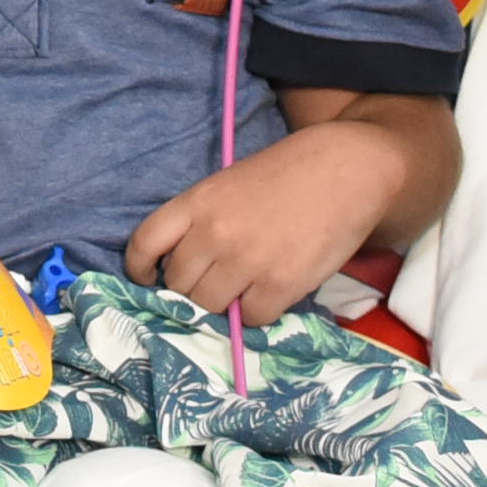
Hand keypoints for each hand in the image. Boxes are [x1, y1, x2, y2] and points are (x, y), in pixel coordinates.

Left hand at [124, 122, 419, 327]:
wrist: (347, 168)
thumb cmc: (290, 173)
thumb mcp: (231, 184)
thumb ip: (205, 221)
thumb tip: (191, 266)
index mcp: (197, 201)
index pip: (144, 242)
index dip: (140, 268)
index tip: (148, 278)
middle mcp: (213, 233)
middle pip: (178, 284)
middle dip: (191, 289)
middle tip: (214, 284)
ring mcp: (245, 260)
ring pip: (208, 306)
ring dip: (222, 305)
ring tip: (242, 289)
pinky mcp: (279, 284)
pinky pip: (249, 318)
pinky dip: (255, 313)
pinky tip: (269, 294)